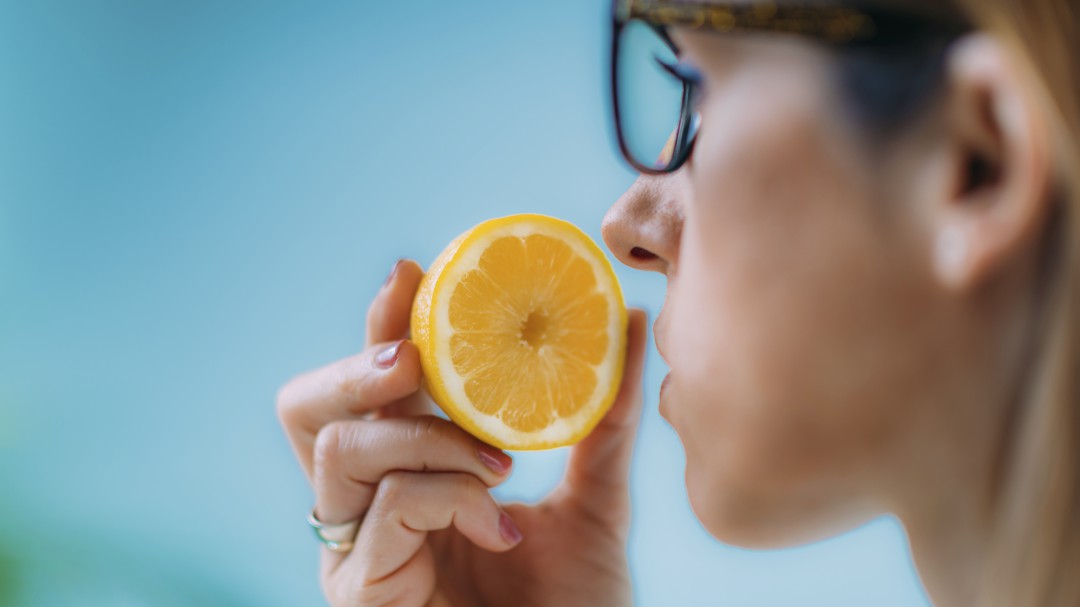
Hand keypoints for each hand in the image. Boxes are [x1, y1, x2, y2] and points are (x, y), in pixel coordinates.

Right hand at [277, 259, 647, 606]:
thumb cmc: (575, 604)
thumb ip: (603, 418)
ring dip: (427, 438)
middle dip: (358, 365)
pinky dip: (452, 497)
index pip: (369, 390)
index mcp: (405, 477)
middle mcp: (364, 508)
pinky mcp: (358, 592)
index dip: (378, 326)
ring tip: (495, 462)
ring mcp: (353, 553)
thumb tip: (631, 323)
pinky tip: (503, 525)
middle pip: (306, 410)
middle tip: (416, 359)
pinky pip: (387, 508)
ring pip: (341, 449)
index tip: (412, 271)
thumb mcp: (595, 498)